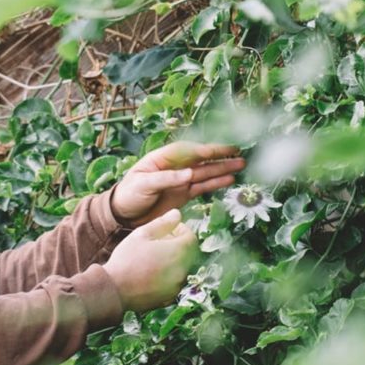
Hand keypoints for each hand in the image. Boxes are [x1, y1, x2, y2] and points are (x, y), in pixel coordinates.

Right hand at [104, 209, 195, 312]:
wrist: (114, 290)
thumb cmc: (126, 259)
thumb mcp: (142, 234)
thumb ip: (162, 223)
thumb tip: (177, 214)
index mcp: (177, 252)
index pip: (191, 237)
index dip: (181, 230)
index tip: (168, 230)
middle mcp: (182, 270)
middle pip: (188, 253)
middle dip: (178, 245)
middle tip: (159, 242)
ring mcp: (177, 285)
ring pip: (182, 268)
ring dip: (173, 260)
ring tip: (153, 258)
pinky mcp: (170, 297)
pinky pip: (175, 282)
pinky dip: (168, 275)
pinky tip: (151, 273)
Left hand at [110, 140, 244, 227]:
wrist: (123, 214)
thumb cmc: (129, 194)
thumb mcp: (144, 184)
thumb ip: (167, 179)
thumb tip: (189, 174)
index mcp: (162, 158)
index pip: (187, 151)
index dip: (204, 150)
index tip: (220, 150)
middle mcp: (174, 167)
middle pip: (200, 159)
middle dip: (219, 156)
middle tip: (238, 152)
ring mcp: (180, 181)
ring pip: (205, 172)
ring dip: (222, 168)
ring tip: (241, 164)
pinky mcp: (183, 194)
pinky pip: (202, 187)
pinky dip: (216, 183)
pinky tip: (229, 179)